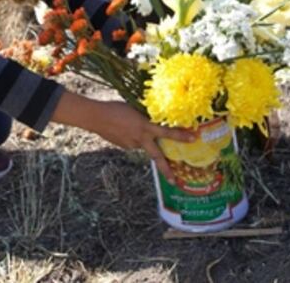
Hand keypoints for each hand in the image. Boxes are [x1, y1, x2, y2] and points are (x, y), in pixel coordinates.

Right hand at [51, 92, 194, 182]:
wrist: (96, 117)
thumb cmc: (116, 108)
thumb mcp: (135, 109)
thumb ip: (146, 117)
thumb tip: (155, 119)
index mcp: (145, 127)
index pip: (167, 133)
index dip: (181, 136)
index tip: (193, 138)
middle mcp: (140, 139)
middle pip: (157, 156)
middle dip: (166, 169)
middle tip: (174, 181)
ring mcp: (132, 145)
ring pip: (144, 146)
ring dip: (143, 140)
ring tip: (128, 126)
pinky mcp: (124, 146)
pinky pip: (134, 144)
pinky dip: (132, 138)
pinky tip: (122, 128)